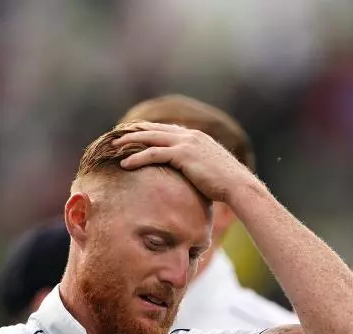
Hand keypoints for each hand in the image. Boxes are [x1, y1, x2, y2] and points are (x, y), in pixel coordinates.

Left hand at [115, 122, 257, 204]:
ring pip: (151, 138)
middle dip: (135, 131)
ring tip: (114, 147)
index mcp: (196, 137)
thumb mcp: (210, 171)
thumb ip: (197, 167)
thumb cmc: (226, 185)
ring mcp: (186, 143)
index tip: (134, 132)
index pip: (167, 129)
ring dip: (130, 141)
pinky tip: (125, 163)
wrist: (237, 185)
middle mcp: (190, 135)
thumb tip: (190, 178)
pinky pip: (153, 153)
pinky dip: (137, 157)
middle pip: (155, 129)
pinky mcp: (182, 154)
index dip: (149, 130)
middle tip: (117, 135)